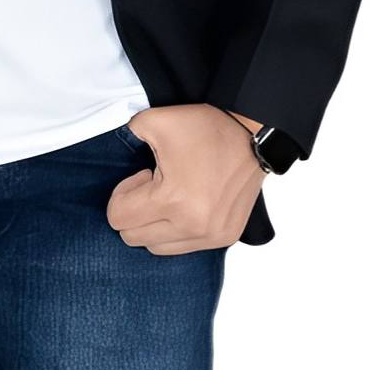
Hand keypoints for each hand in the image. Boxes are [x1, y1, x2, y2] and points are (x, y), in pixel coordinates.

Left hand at [107, 103, 263, 254]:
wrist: (253, 136)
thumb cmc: (205, 129)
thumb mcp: (153, 121)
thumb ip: (124, 136)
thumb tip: (115, 151)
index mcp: (172, 200)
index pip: (118, 219)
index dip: (122, 194)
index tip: (142, 176)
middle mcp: (193, 225)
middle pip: (132, 238)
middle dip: (135, 212)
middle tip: (154, 186)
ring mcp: (211, 235)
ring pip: (156, 248)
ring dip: (154, 225)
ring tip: (171, 197)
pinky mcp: (224, 237)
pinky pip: (183, 247)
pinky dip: (176, 231)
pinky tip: (187, 205)